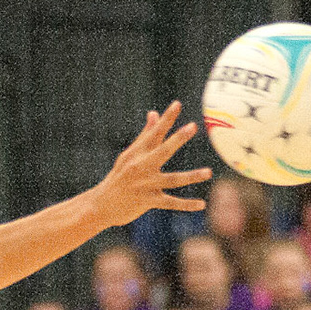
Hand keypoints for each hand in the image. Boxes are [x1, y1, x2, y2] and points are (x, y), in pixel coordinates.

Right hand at [91, 102, 210, 226]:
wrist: (101, 205)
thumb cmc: (119, 177)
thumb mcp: (129, 155)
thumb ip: (145, 135)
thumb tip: (154, 113)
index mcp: (138, 153)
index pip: (154, 132)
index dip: (166, 119)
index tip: (177, 104)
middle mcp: (142, 167)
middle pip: (163, 151)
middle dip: (177, 139)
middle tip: (192, 126)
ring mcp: (145, 185)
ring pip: (172, 179)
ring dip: (191, 176)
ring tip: (208, 173)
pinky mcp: (148, 201)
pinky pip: (171, 203)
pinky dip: (186, 205)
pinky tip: (202, 204)